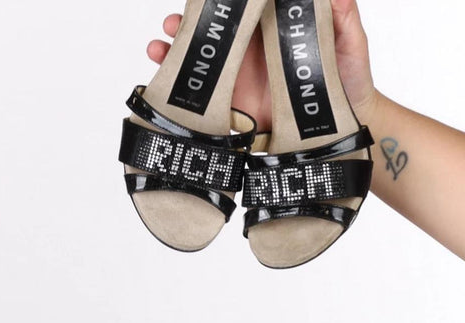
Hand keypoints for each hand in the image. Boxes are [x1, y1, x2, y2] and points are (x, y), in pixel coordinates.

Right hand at [147, 0, 377, 126]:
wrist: (340, 124)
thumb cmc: (349, 79)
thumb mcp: (350, 44)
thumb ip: (343, 18)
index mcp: (272, 30)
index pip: (242, 8)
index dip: (221, 2)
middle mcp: (251, 52)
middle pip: (213, 33)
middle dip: (187, 24)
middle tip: (172, 22)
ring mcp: (241, 80)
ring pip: (203, 62)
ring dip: (177, 53)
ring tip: (159, 49)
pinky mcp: (237, 108)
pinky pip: (207, 98)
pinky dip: (184, 91)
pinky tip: (168, 85)